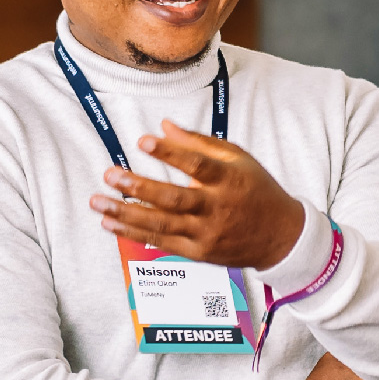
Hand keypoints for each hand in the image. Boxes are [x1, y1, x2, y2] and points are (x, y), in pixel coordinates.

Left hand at [89, 120, 306, 269]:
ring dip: (126, 213)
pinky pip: (162, 243)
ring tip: (98, 202)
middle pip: (173, 199)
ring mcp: (206, 234)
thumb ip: (199, 143)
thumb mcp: (238, 159)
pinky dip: (134, 233)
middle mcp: (216, 209)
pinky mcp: (199, 253)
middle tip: (110, 174)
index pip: (197, 165)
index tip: (142, 140)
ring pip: (161, 224)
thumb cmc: (256, 190)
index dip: (169, 153)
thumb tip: (164, 126)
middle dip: (138, 187)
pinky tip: (111, 223)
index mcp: (229, 180)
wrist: (280, 236)